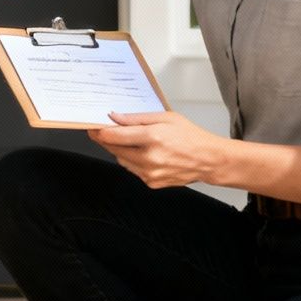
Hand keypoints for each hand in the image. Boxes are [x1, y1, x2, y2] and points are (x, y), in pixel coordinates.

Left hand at [87, 111, 224, 188]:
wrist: (208, 160)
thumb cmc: (190, 136)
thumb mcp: (165, 117)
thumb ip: (137, 118)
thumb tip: (115, 118)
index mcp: (152, 137)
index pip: (114, 136)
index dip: (98, 131)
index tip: (92, 127)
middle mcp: (149, 157)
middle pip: (114, 149)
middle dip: (106, 140)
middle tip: (102, 131)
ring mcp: (149, 173)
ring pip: (121, 160)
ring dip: (120, 150)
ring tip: (130, 141)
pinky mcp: (151, 183)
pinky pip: (132, 169)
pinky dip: (132, 161)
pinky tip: (143, 153)